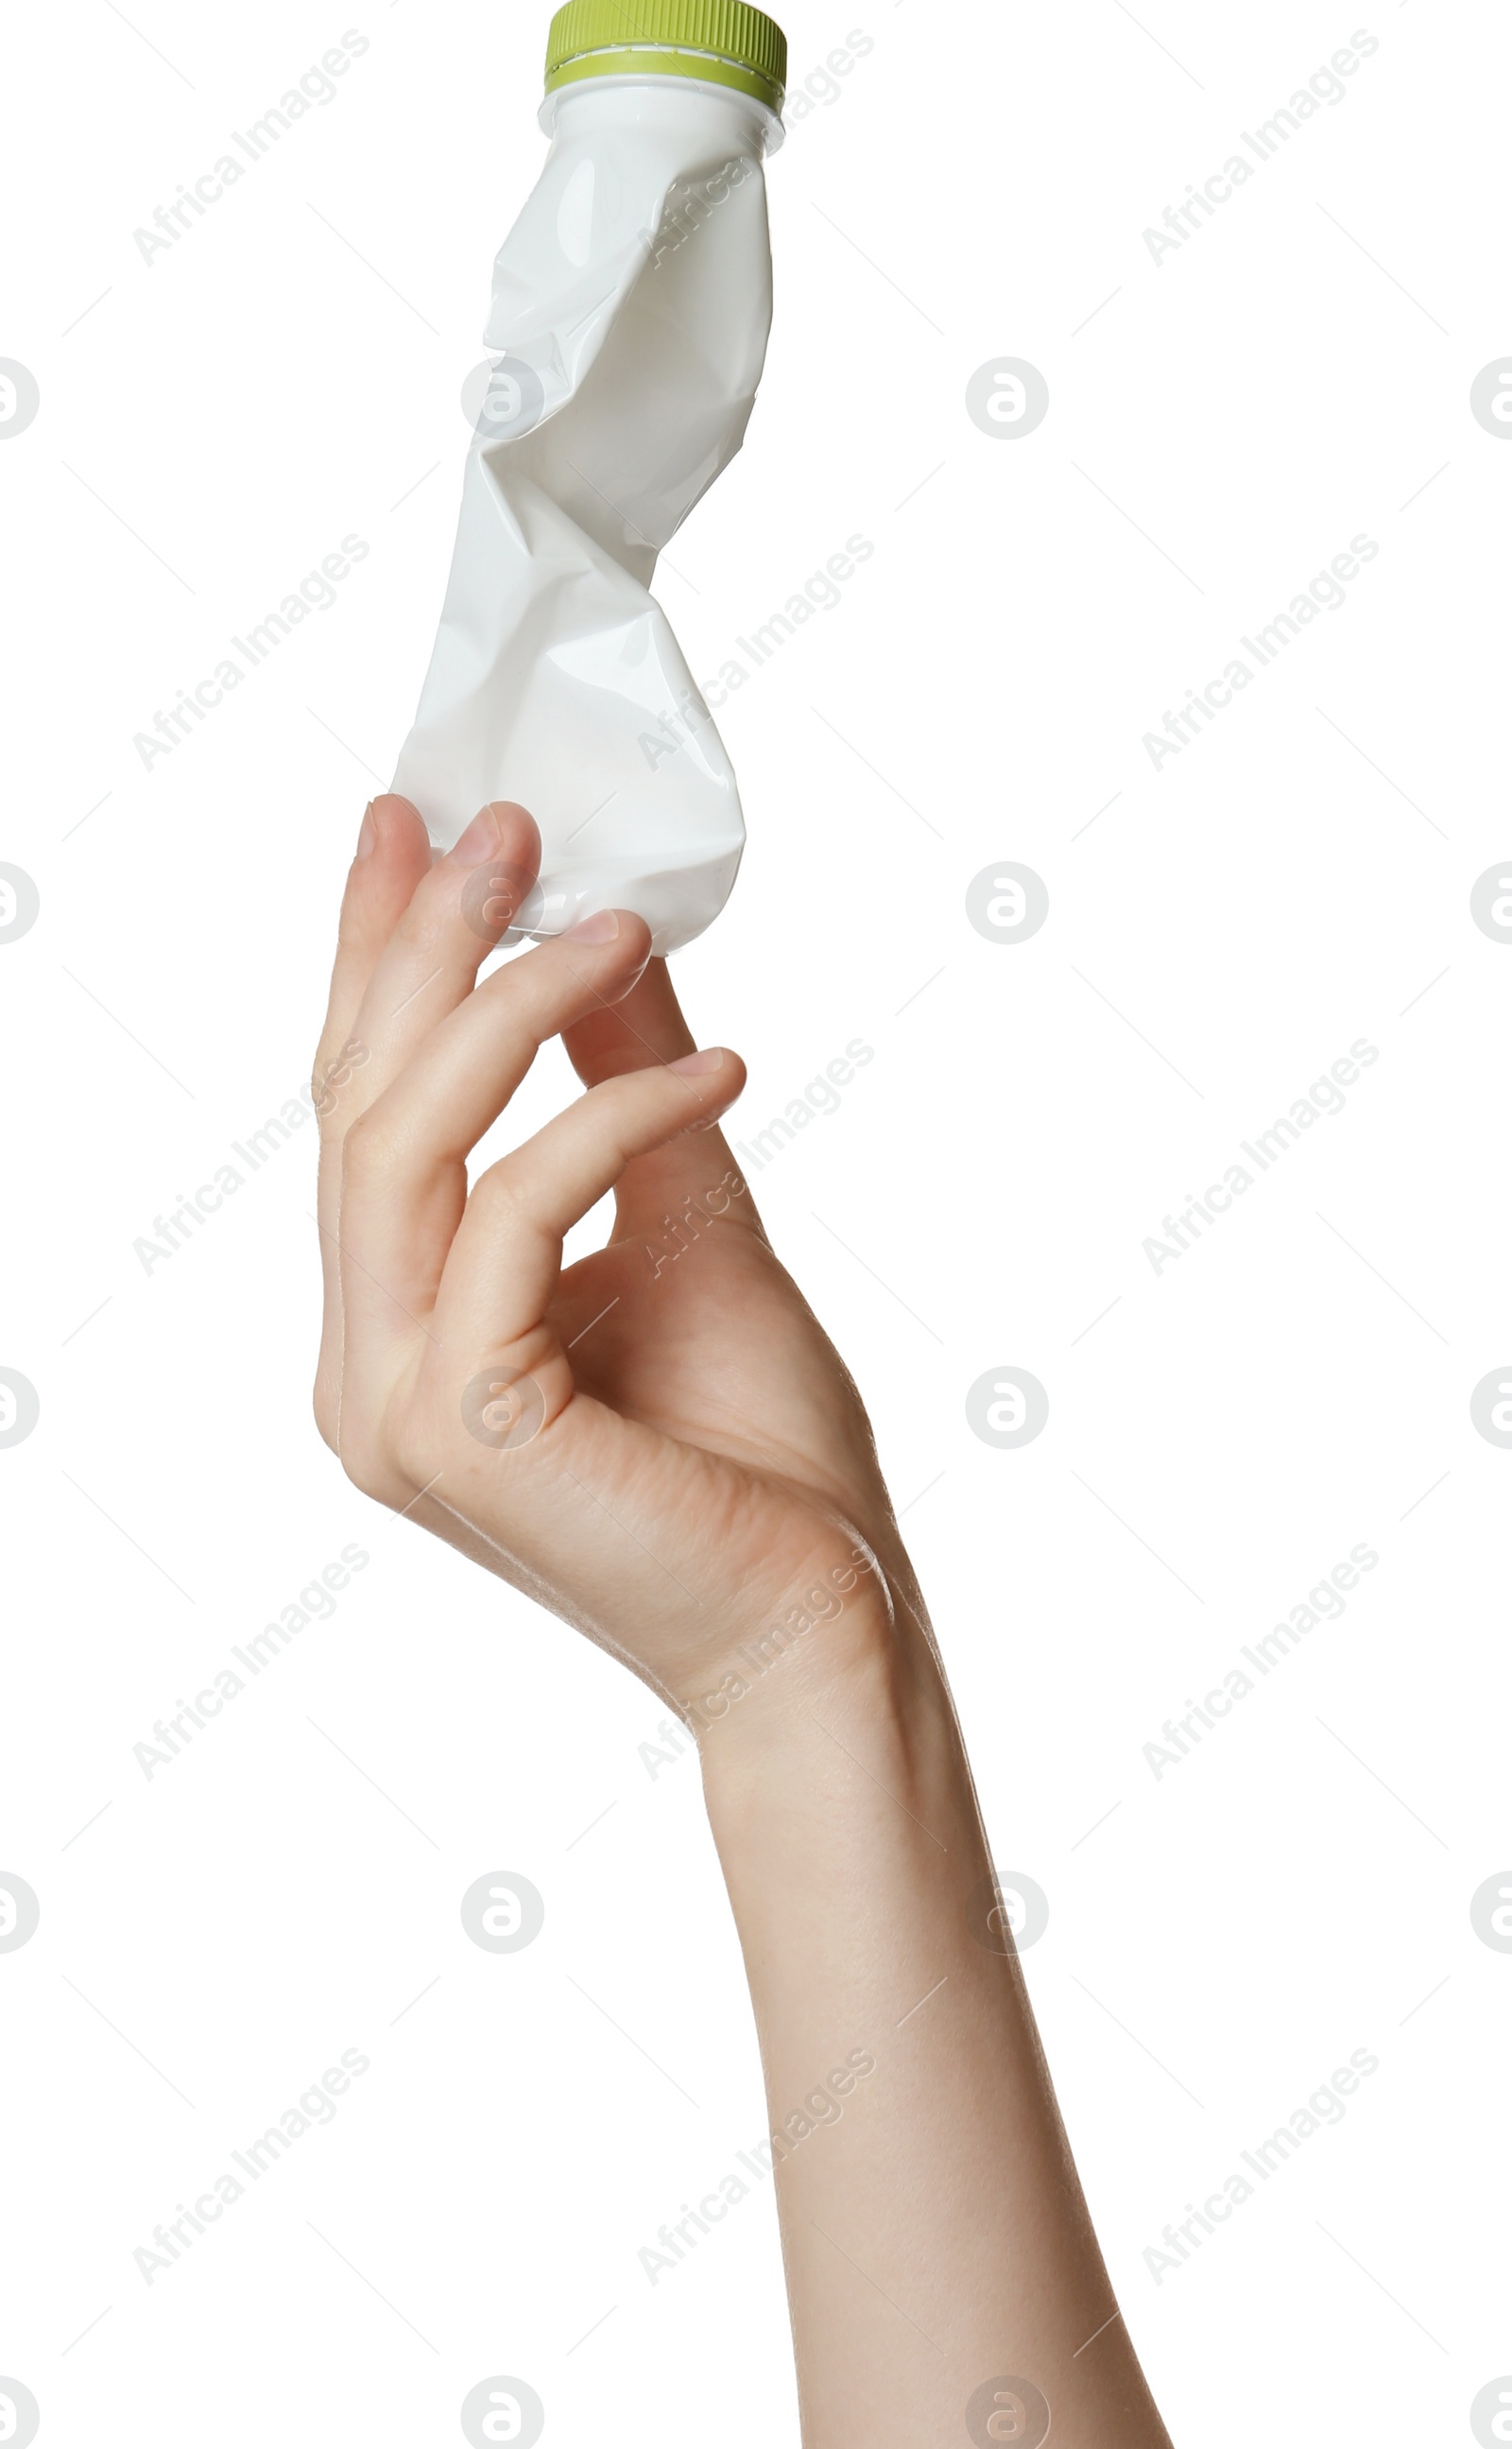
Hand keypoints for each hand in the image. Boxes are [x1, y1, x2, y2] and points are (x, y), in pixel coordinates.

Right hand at [312, 798, 900, 1723]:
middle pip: (357, 1110)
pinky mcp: (459, 1429)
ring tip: (618, 921)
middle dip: (423, 946)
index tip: (413, 827)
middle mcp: (364, 1366)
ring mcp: (391, 1406)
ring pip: (400, 1145)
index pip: (361, 1114)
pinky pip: (508, 1214)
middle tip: (502, 825)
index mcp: (397, 1327)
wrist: (828, 1623)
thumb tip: (609, 937)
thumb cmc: (763, 1456)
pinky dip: (609, 1118)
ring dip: (506, 1004)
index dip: (377, 963)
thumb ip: (623, 1086)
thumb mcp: (689, 1218)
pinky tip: (719, 1072)